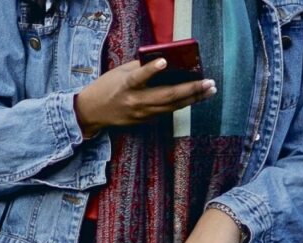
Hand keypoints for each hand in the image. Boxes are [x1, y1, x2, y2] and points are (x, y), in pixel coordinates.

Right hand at [74, 59, 215, 136]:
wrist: (93, 112)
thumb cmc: (107, 87)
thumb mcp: (120, 72)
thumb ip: (140, 67)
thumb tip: (165, 61)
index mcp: (126, 86)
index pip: (139, 77)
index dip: (151, 70)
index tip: (164, 62)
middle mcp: (136, 101)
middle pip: (166, 96)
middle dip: (190, 89)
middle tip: (208, 83)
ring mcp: (142, 114)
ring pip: (172, 106)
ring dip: (193, 98)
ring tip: (209, 90)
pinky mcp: (146, 121)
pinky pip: (168, 111)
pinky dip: (182, 103)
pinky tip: (196, 97)